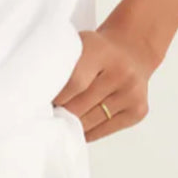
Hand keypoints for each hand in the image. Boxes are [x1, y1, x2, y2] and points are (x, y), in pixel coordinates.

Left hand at [50, 20, 161, 142]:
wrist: (132, 50)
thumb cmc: (97, 51)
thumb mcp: (79, 45)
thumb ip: (61, 64)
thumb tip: (38, 97)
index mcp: (101, 51)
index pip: (74, 83)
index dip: (56, 97)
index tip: (41, 102)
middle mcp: (121, 72)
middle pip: (81, 105)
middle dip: (61, 112)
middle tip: (46, 116)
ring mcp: (132, 92)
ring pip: (91, 121)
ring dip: (72, 123)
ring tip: (61, 121)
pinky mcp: (139, 110)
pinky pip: (106, 130)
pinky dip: (88, 132)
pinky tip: (79, 127)